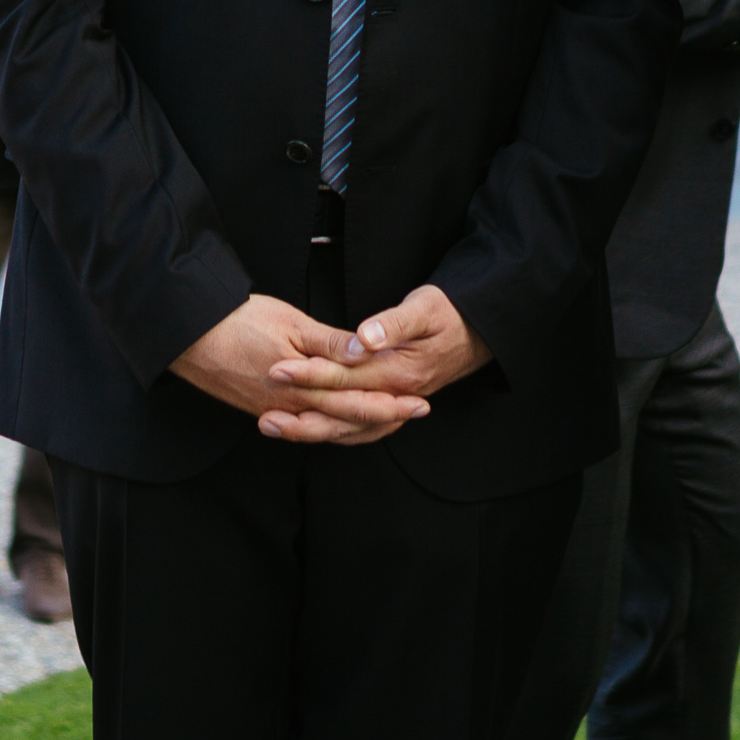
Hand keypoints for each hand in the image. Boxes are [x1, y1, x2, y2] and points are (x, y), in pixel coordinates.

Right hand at [171, 293, 428, 444]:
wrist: (187, 334)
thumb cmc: (238, 321)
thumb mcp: (292, 322)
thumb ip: (332, 343)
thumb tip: (368, 353)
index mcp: (303, 388)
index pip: (356, 402)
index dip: (390, 403)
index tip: (418, 401)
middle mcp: (292, 408)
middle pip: (346, 421)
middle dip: (384, 417)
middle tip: (416, 411)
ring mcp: (275, 412)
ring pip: (326, 429)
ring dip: (359, 426)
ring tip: (387, 420)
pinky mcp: (261, 409)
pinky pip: (304, 427)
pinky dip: (328, 428)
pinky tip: (337, 425)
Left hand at [263, 284, 491, 420]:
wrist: (477, 331)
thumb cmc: (448, 313)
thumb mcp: (425, 307)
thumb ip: (393, 324)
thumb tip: (366, 337)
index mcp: (400, 372)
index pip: (346, 378)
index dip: (309, 374)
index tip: (276, 369)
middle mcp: (396, 396)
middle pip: (342, 412)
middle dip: (300, 414)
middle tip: (263, 415)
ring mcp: (395, 405)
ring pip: (348, 428)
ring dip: (310, 430)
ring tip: (273, 427)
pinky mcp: (392, 405)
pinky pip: (359, 428)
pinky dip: (332, 432)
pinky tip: (308, 429)